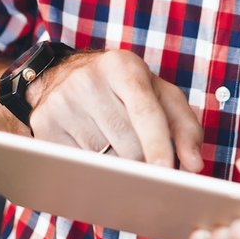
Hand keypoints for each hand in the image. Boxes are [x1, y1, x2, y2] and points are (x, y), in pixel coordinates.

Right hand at [28, 49, 203, 169]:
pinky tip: (96, 157)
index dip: (158, 144)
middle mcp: (88, 79)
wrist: (63, 76)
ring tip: (118, 152)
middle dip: (142, 162)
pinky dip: (94, 170)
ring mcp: (62, 102)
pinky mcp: (44, 124)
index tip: (166, 173)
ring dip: (118, 168)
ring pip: (102, 158)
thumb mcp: (158, 94)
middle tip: (147, 165)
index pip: (144, 111)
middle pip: (126, 142)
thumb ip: (185, 126)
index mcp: (122, 66)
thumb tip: (195, 164)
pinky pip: (78, 164)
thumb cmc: (122, 90)